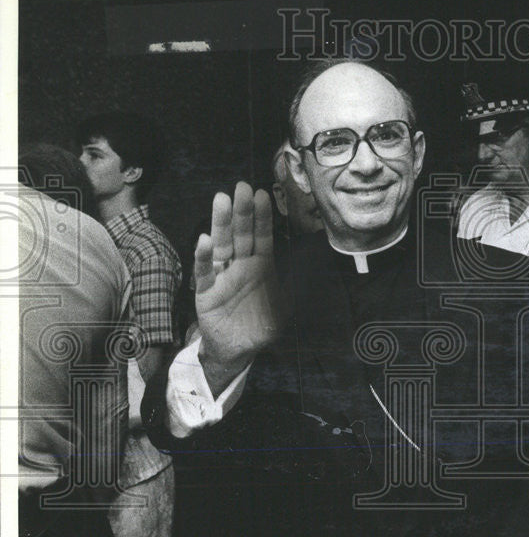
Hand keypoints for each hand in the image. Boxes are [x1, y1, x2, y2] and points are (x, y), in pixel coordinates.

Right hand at [195, 182, 283, 394]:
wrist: (238, 349)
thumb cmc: (261, 324)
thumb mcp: (285, 306)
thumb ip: (297, 285)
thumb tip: (315, 266)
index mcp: (261, 266)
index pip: (262, 236)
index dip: (262, 217)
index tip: (262, 194)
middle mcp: (241, 265)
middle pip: (241, 234)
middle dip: (242, 212)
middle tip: (242, 187)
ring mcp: (223, 276)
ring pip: (221, 246)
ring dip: (221, 224)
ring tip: (221, 200)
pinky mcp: (207, 292)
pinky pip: (205, 272)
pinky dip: (204, 257)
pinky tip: (204, 241)